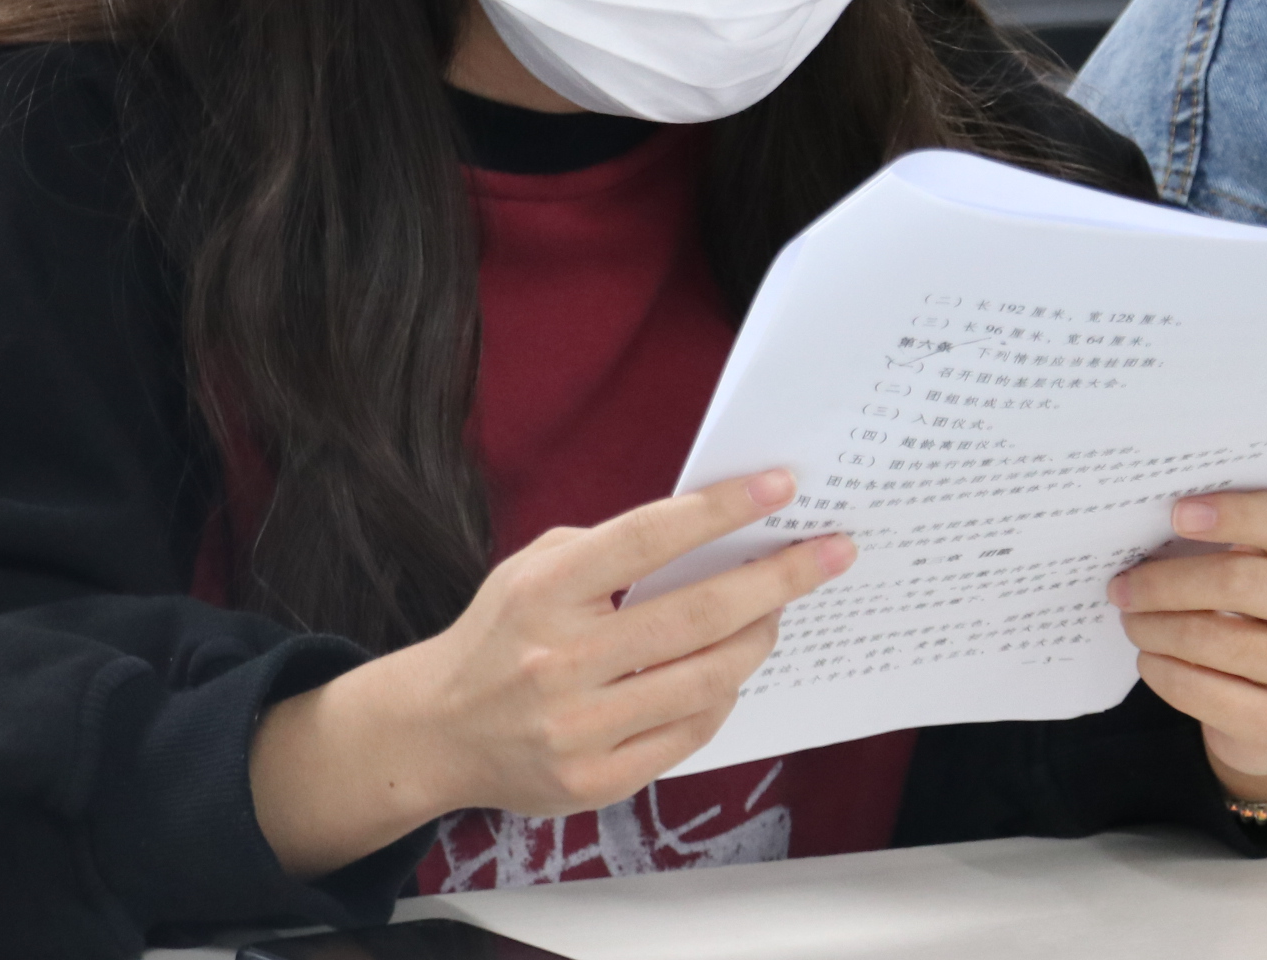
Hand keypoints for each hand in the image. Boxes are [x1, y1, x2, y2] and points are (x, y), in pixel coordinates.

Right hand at [250, 470, 852, 876]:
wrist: (435, 732)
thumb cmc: (502, 635)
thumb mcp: (533, 568)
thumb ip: (609, 551)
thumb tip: (710, 535)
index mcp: (543, 592)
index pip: (647, 540)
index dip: (720, 511)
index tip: (780, 487)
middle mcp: (560, 661)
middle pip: (695, 615)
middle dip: (776, 579)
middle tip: (830, 553)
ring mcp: (579, 728)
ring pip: (706, 680)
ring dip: (757, 639)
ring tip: (777, 613)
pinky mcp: (595, 780)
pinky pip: (688, 733)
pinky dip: (721, 696)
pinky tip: (730, 669)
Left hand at [1109, 490, 1266, 804]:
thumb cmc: (1256, 606)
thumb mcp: (1257, 559)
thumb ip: (1220, 536)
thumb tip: (1145, 525)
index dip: (1231, 514)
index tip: (1176, 513)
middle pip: (1240, 581)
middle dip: (1166, 583)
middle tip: (1122, 586)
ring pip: (1217, 639)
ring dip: (1156, 628)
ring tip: (1131, 620)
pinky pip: (1206, 692)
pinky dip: (1164, 672)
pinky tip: (1150, 659)